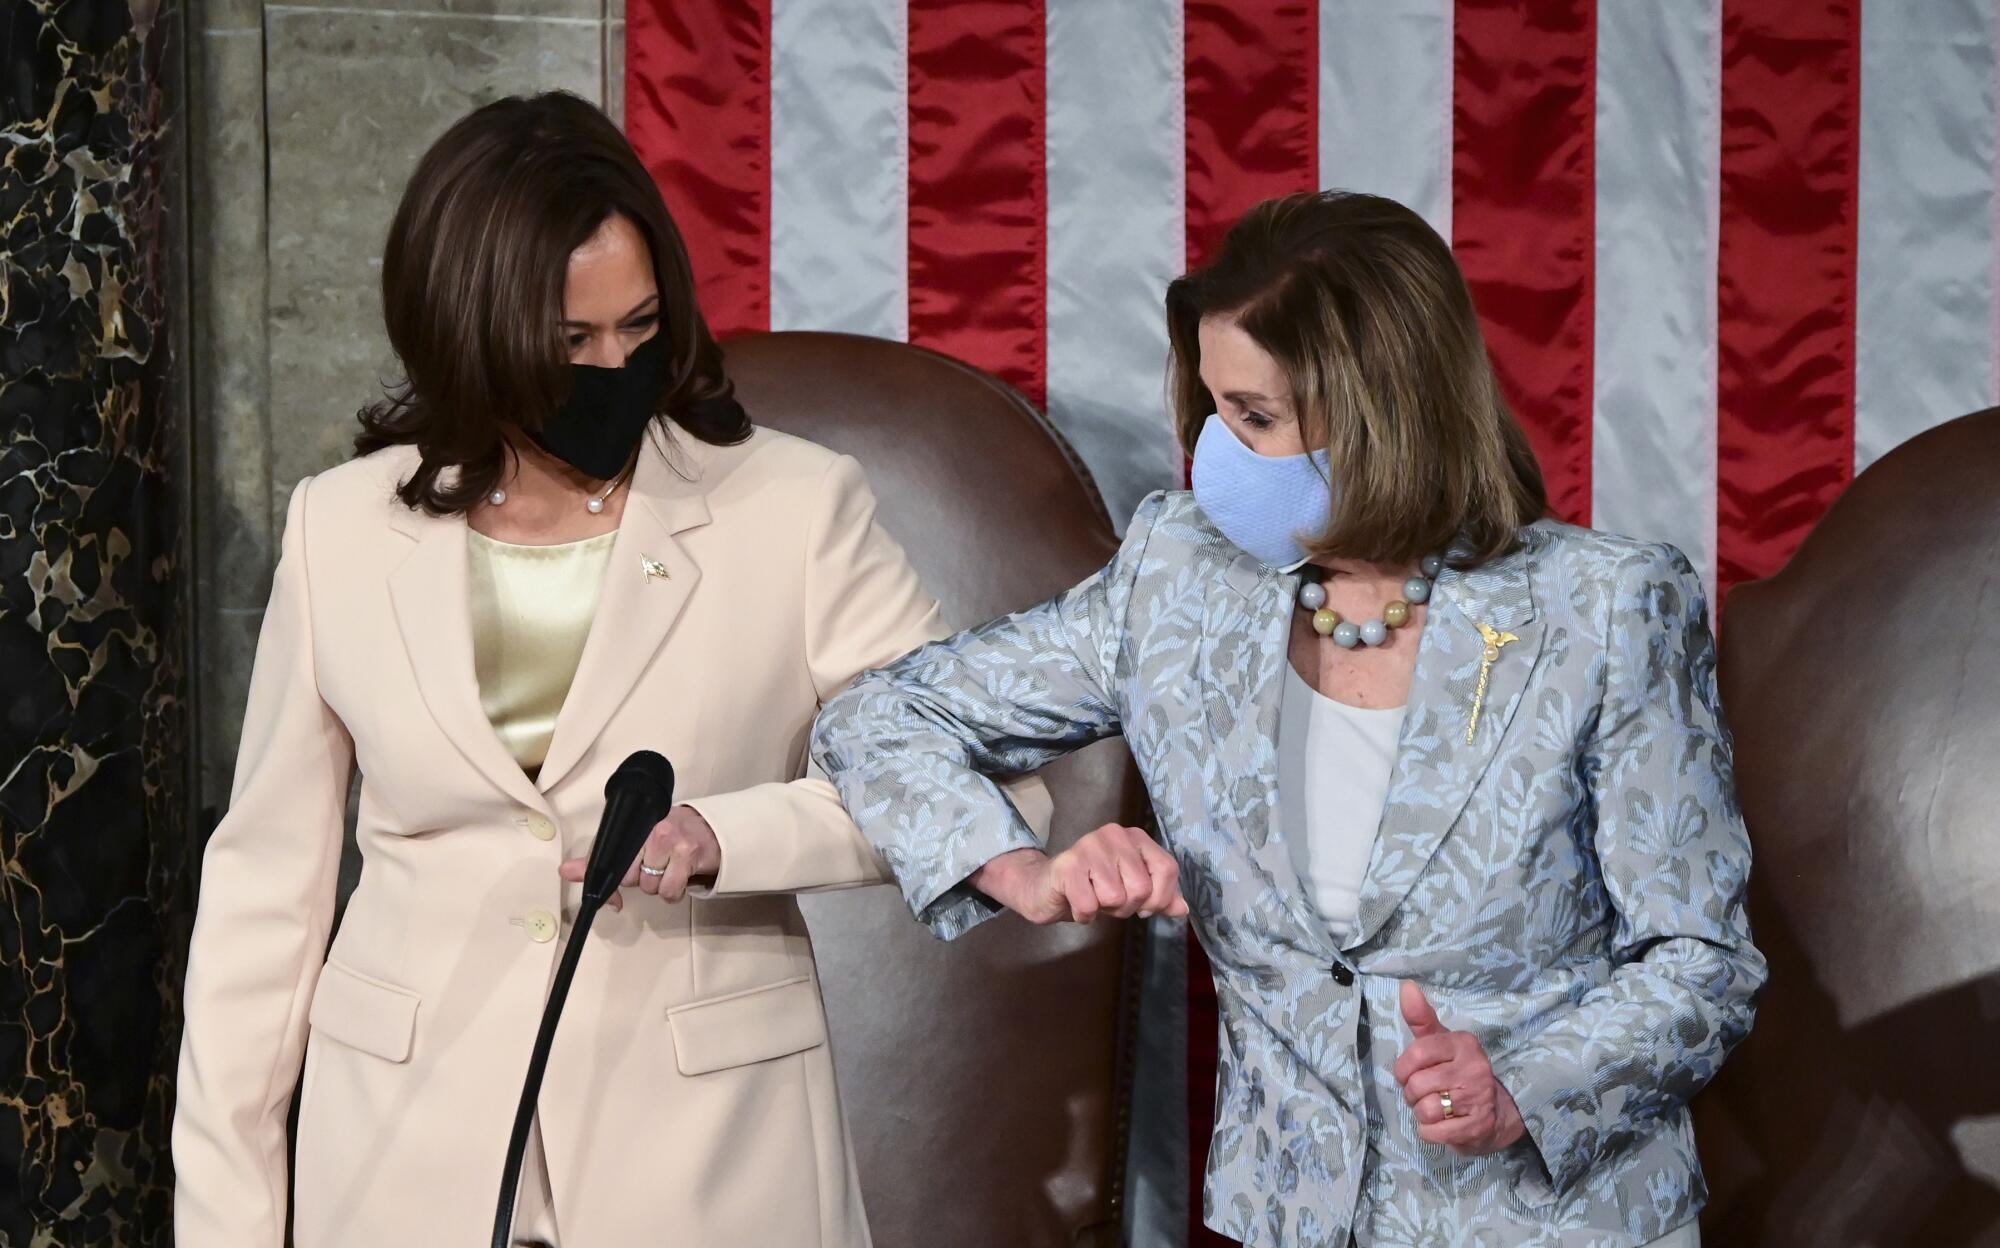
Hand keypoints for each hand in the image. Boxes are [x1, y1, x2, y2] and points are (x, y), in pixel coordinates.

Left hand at [558, 805, 720, 910]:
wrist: (710, 830)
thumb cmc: (669, 835)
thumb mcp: (633, 841)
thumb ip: (599, 857)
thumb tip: (566, 872)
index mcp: (634, 824)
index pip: (606, 854)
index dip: (608, 881)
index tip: (613, 898)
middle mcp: (651, 829)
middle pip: (628, 877)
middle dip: (639, 879)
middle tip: (654, 865)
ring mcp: (671, 841)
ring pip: (649, 886)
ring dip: (658, 886)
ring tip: (668, 868)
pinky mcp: (688, 855)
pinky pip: (669, 892)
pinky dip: (674, 892)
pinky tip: (679, 877)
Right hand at [969, 825, 1188, 924]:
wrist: (1044, 888)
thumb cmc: (1093, 887)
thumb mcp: (1132, 891)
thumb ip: (1160, 897)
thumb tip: (1183, 909)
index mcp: (1135, 837)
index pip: (1167, 869)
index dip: (1160, 897)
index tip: (1144, 906)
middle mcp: (1114, 835)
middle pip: (1142, 888)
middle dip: (1127, 907)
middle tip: (1109, 901)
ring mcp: (1089, 847)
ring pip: (1116, 898)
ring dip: (1104, 910)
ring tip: (1092, 898)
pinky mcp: (1066, 865)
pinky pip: (1089, 905)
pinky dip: (1084, 915)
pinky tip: (1076, 903)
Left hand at [1392, 981, 1527, 1155]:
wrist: (1497, 1114)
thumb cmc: (1457, 1073)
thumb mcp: (1440, 1043)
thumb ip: (1421, 1018)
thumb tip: (1406, 987)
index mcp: (1463, 1044)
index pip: (1416, 1053)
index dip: (1404, 1069)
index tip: (1410, 1073)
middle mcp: (1474, 1068)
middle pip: (1416, 1086)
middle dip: (1413, 1095)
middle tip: (1428, 1094)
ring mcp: (1478, 1098)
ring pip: (1425, 1110)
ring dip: (1422, 1114)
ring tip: (1438, 1109)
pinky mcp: (1478, 1127)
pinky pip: (1433, 1133)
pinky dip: (1430, 1133)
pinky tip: (1444, 1125)